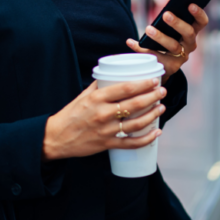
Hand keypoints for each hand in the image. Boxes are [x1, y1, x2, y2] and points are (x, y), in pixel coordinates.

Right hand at [42, 78, 166, 160]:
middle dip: (152, 97)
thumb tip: (114, 75)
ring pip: (136, 123)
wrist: (57, 137)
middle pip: (134, 104)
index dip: (142, 84)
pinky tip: (156, 133)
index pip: (124, 88)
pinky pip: (131, 143)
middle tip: (162, 91)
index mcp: (97, 98)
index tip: (154, 80)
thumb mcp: (83, 95)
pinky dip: (146, 139)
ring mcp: (106, 130)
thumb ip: (99, 86)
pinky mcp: (107, 144)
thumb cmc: (70, 114)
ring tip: (161, 108)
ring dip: (152, 115)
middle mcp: (102, 113)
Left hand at [126, 3, 208, 82]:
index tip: (190, 4)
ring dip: (160, 37)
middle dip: (178, 23)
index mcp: (192, 32)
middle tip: (166, 14)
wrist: (163, 64)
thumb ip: (173, 10)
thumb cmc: (167, 38)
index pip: (201, 22)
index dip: (199, 14)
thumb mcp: (170, 25)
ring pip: (173, 46)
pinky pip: (154, 57)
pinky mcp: (169, 67)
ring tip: (148, 29)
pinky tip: (131, 41)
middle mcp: (190, 45)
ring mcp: (181, 57)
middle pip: (188, 33)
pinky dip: (141, 48)